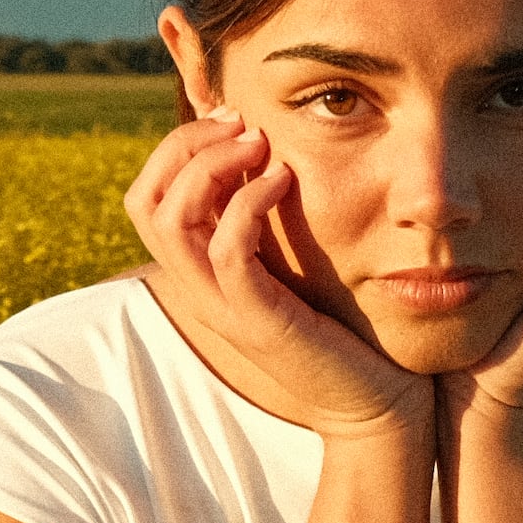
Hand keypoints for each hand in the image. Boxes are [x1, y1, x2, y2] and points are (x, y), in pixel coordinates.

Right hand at [124, 116, 428, 442]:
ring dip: (210, 166)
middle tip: (241, 123)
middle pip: (146, 202)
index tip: (233, 120)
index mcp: (202, 272)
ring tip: (259, 144)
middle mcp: (200, 289)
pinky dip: (247, 202)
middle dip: (185, 145)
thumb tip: (264, 151)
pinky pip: (227, 252)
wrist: (375, 403)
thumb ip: (268, 220)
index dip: (177, 147)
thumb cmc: (343, 329)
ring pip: (172, 223)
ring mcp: (224, 308)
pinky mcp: (259, 322)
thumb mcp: (293, 263)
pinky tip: (283, 180)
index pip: (147, 198)